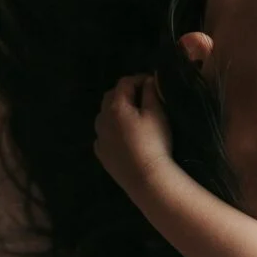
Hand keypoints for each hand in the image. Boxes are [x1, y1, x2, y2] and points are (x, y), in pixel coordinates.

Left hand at [94, 74, 173, 201]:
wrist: (146, 177)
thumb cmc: (154, 142)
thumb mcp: (157, 113)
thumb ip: (151, 93)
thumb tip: (148, 80)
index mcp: (116, 106)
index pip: (124, 83)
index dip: (138, 79)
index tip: (152, 82)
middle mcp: (102, 118)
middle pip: (110, 97)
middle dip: (124, 92)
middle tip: (142, 95)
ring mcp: (100, 137)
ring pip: (103, 116)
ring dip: (115, 110)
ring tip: (131, 115)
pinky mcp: (101, 153)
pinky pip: (103, 135)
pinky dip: (111, 129)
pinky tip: (122, 135)